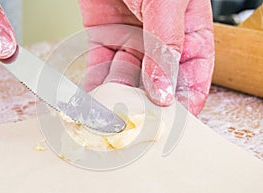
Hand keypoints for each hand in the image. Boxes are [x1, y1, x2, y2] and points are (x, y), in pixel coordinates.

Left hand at [79, 0, 213, 115]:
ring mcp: (132, 40)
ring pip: (127, 79)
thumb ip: (166, 42)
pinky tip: (94, 101)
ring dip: (118, 98)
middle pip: (158, 83)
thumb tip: (164, 88)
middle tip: (137, 124)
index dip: (187, 101)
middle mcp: (160, 40)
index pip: (193, 74)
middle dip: (148, 105)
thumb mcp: (167, 1)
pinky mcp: (104, 36)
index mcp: (188, 31)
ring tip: (111, 117)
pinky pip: (101, 67)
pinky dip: (96, 84)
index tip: (175, 122)